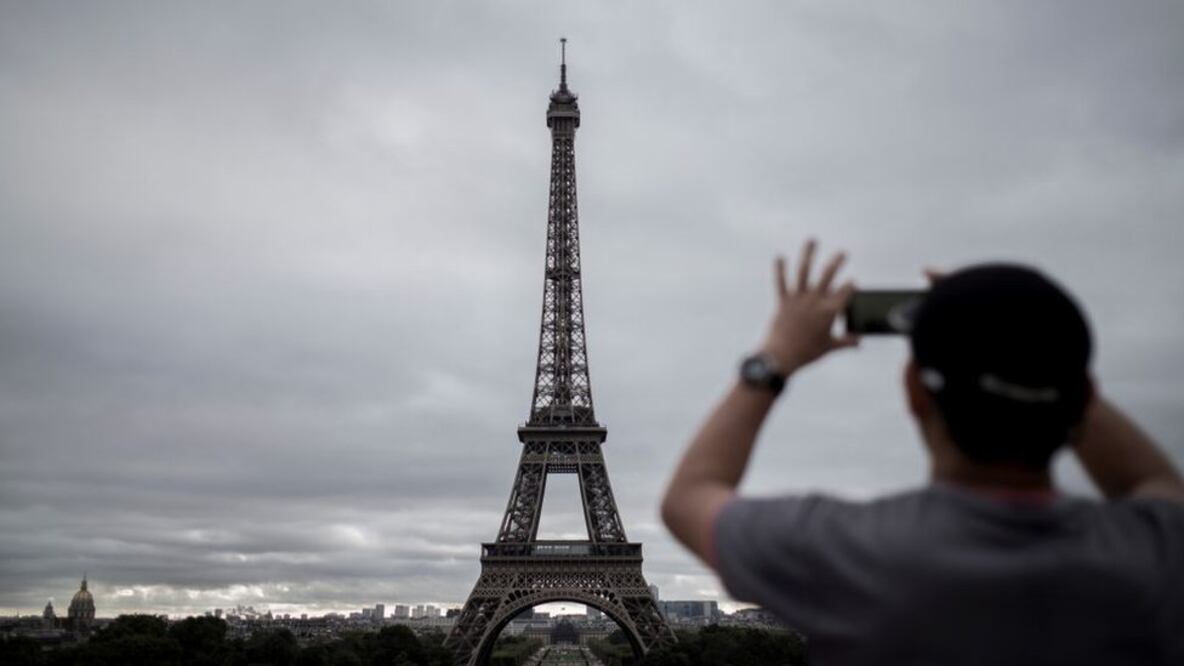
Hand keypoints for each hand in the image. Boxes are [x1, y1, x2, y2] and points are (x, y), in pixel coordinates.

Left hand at [760, 239, 857, 373]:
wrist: (782, 356)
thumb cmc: (807, 353)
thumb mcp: (829, 347)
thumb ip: (846, 342)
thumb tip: (859, 342)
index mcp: (829, 311)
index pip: (844, 294)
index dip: (850, 287)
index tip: (853, 283)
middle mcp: (814, 301)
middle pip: (828, 276)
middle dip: (836, 262)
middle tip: (843, 253)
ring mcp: (798, 299)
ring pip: (804, 272)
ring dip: (808, 254)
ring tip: (812, 241)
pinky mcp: (783, 301)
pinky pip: (781, 282)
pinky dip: (779, 269)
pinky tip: (779, 257)